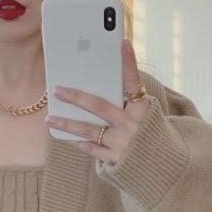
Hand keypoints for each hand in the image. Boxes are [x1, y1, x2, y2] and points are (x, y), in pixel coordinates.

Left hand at [44, 38, 150, 164]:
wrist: (161, 168)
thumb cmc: (148, 136)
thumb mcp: (144, 117)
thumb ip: (126, 105)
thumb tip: (96, 93)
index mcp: (143, 110)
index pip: (134, 83)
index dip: (129, 63)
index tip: (122, 43)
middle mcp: (132, 125)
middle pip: (99, 106)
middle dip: (76, 97)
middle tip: (58, 90)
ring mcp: (122, 143)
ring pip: (89, 130)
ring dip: (67, 124)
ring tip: (49, 120)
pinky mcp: (115, 160)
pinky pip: (92, 149)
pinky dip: (80, 143)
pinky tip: (68, 138)